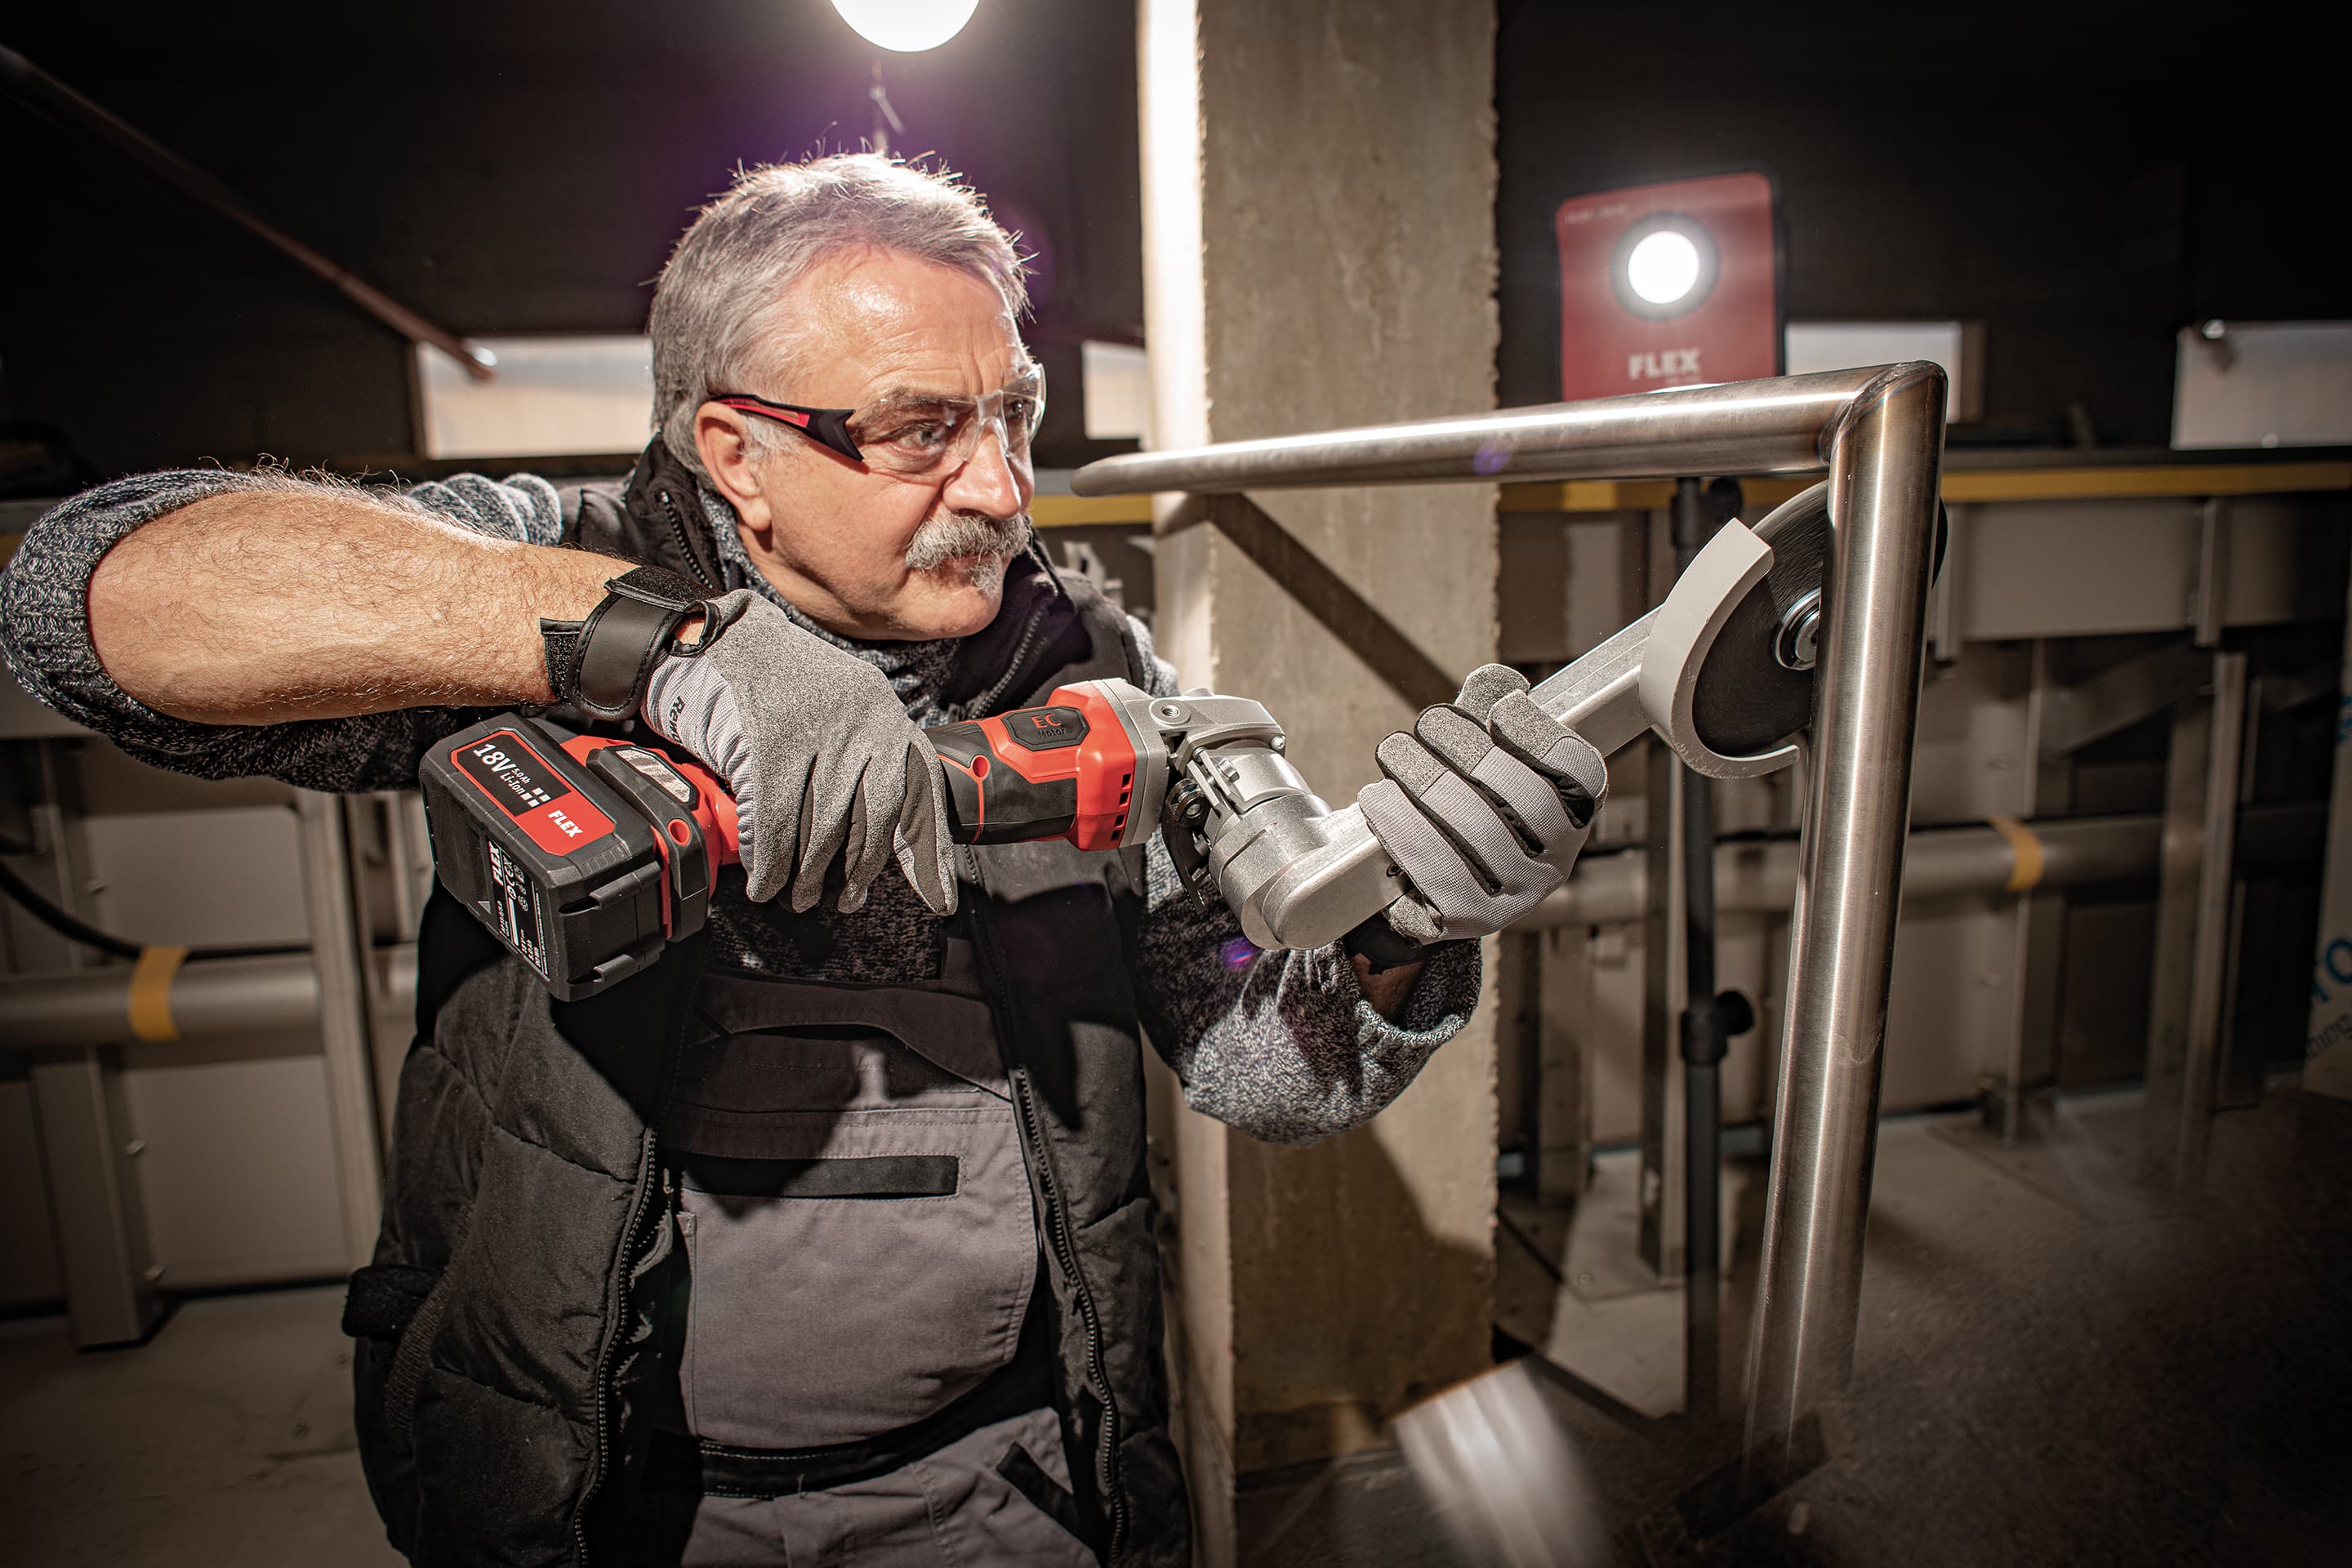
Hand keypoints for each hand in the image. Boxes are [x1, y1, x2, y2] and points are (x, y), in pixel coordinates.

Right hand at [640, 591, 954, 913]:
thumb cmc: (776, 687)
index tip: (938, 898)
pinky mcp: (771, 744)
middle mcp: (862, 718)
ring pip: (822, 827)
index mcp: (884, 713)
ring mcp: (817, 729)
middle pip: (872, 817)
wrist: (714, 644)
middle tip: (846, 900)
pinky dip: (770, 862)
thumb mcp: (837, 711)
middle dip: (859, 870)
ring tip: (798, 895)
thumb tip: (876, 840)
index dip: (928, 849)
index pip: (919, 790)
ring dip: (808, 874)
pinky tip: (765, 881)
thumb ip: (864, 759)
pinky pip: (777, 823)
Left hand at [1358, 665, 1604, 941]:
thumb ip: (1486, 714)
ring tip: (1394, 753)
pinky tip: (1379, 801)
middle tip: (1428, 723)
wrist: (1415, 884)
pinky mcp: (1470, 920)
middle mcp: (1555, 862)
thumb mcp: (1473, 756)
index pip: (1581, 775)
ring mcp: (1517, 897)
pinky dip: (1403, 827)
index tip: (1501, 709)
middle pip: (1526, 800)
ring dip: (1428, 782)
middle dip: (1471, 750)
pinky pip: (1437, 871)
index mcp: (1570, 815)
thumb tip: (1498, 682)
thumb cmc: (1453, 807)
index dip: (1543, 738)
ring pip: (1480, 832)